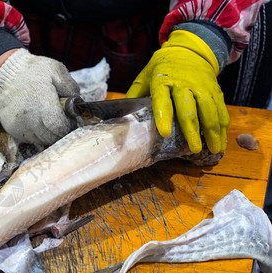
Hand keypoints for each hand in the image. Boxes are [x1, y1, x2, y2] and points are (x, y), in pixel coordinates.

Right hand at [0, 48, 78, 145]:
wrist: (2, 72)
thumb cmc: (32, 70)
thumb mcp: (56, 70)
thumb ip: (71, 88)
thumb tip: (78, 103)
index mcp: (44, 106)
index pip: (61, 129)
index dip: (69, 126)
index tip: (71, 119)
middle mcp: (31, 121)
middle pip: (52, 138)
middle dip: (60, 131)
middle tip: (61, 119)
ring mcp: (20, 127)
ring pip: (41, 140)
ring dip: (48, 133)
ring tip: (48, 118)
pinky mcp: (11, 129)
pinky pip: (29, 138)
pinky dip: (36, 132)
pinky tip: (36, 119)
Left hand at [126, 30, 229, 153]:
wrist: (188, 50)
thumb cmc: (161, 67)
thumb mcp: (145, 75)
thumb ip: (135, 93)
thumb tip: (122, 113)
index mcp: (163, 81)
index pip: (162, 100)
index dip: (163, 117)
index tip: (165, 133)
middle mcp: (184, 84)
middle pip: (189, 109)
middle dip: (192, 130)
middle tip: (194, 148)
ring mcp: (202, 87)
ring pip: (209, 110)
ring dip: (212, 131)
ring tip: (214, 149)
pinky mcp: (215, 90)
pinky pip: (220, 108)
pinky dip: (223, 125)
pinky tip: (222, 139)